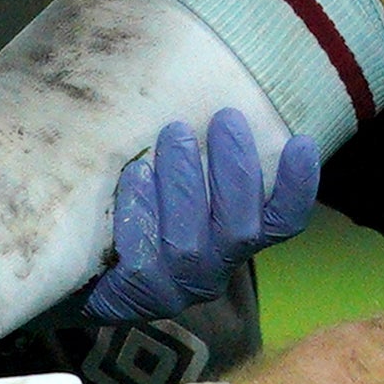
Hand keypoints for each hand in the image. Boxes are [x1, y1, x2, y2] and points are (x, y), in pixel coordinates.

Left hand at [87, 110, 322, 323]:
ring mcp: (176, 286)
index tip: (301, 142)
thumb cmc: (144, 206)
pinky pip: (140, 257)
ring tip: (175, 133)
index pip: (284, 222)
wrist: (82, 272)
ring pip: (189, 242)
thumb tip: (216, 87)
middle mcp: (215, 268)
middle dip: (235, 171)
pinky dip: (141, 211)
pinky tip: (134, 175)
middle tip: (225, 118)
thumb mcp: (181, 180)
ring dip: (184, 183)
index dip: (298, 188)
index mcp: (238, 239)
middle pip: (239, 229)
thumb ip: (204, 153)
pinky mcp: (134, 296)